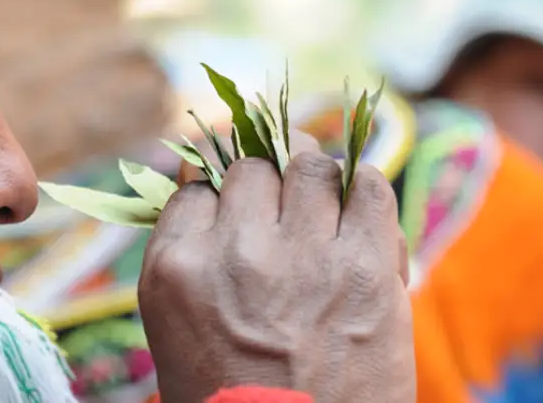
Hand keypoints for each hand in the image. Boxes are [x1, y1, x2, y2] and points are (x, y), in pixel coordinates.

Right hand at [138, 131, 413, 402]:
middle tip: (279, 209)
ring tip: (320, 205)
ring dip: (313, 178)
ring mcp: (303, 257)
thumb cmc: (231, 396)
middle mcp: (234, 252)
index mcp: (175, 269)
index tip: (235, 210)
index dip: (219, 197)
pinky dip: (362, 185)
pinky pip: (368, 185)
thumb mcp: (176, 328)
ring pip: (308, 164)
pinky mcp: (366, 269)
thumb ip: (186, 255)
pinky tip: (356, 205)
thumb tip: (205, 184)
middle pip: (251, 168)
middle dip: (264, 184)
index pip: (195, 187)